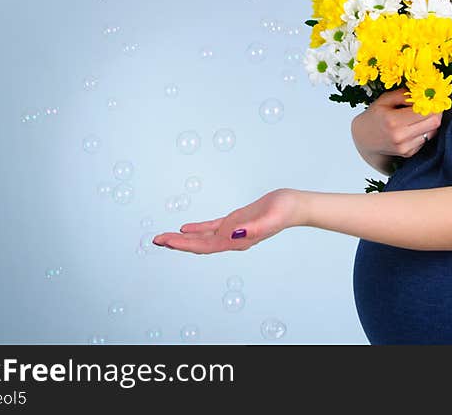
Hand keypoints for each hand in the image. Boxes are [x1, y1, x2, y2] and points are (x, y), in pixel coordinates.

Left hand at [152, 188, 304, 253]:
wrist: (295, 206)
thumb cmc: (285, 211)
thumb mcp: (270, 218)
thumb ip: (253, 229)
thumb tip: (234, 235)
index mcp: (238, 241)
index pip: (205, 246)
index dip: (184, 244)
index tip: (167, 242)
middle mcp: (232, 239)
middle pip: (199, 244)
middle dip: (177, 243)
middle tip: (156, 240)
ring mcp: (233, 231)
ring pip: (202, 238)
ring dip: (183, 238)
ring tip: (165, 238)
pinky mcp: (235, 221)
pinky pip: (212, 227)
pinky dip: (198, 229)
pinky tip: (186, 228)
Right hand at [352, 87, 442, 158]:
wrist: (363, 138)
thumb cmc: (374, 116)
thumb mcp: (385, 99)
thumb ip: (404, 94)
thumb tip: (424, 93)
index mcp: (394, 121)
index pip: (426, 112)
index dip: (433, 103)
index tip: (432, 97)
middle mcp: (401, 136)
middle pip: (434, 123)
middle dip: (436, 112)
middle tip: (431, 105)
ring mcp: (405, 147)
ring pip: (432, 132)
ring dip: (430, 122)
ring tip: (419, 116)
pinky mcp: (408, 153)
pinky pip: (425, 139)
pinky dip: (424, 131)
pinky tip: (413, 126)